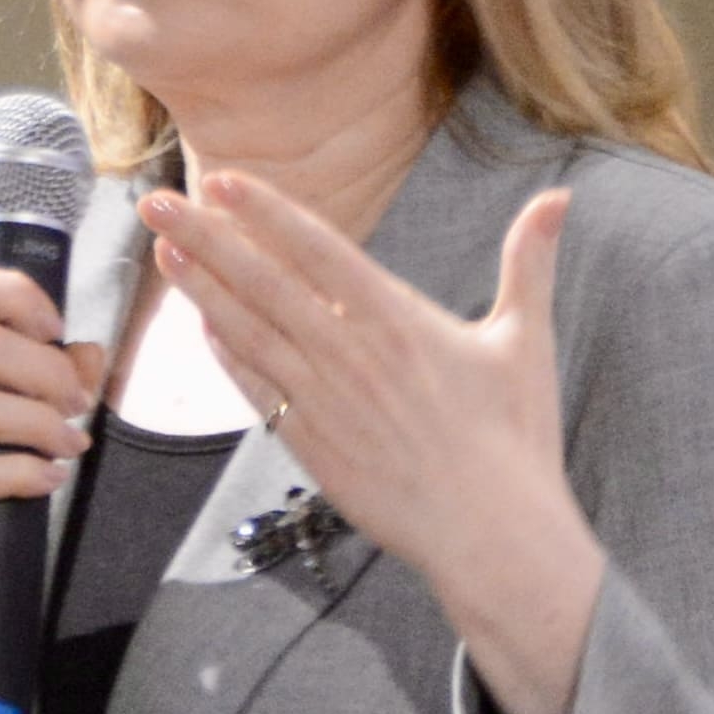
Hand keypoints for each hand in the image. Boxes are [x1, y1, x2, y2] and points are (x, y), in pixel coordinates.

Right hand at [0, 259, 105, 584]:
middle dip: (49, 372)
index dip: (15, 294)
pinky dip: (25, 472)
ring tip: (72, 444)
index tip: (56, 328)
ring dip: (43, 423)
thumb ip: (50, 373)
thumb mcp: (9, 412)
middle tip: (78, 404)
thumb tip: (90, 353)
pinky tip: (51, 477)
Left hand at [137, 169, 605, 713]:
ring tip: (162, 251)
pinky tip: (199, 327)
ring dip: (201, 289)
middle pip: (264, 281)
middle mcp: (351, 352)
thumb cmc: (514, 438)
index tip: (222, 180)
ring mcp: (324, 400)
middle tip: (153, 202)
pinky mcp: (311, 445)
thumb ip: (530, 263)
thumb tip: (559, 196)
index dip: (265, 212)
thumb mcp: (526, 340)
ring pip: (248, 332)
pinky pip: (256, 391)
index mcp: (399, 319)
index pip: (319, 248)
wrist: (490, 532)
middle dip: (206, 237)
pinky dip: (225, 357)